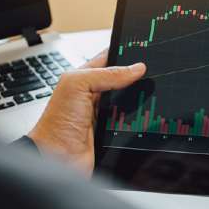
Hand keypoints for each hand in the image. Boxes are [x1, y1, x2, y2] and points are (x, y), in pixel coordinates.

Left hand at [28, 52, 145, 175]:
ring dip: (138, 97)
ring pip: (129, 99)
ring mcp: (103, 113)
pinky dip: (138, 116)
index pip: (108, 58)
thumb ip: (106, 74)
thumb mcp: (77, 86)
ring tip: (151, 90)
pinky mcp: (112, 130)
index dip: (123, 52)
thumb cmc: (57, 124)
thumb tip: (136, 68)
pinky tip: (145, 113)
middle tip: (152, 70)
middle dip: (136, 75)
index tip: (142, 48)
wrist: (57, 159)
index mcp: (83, 77)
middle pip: (122, 79)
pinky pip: (130, 119)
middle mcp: (93, 94)